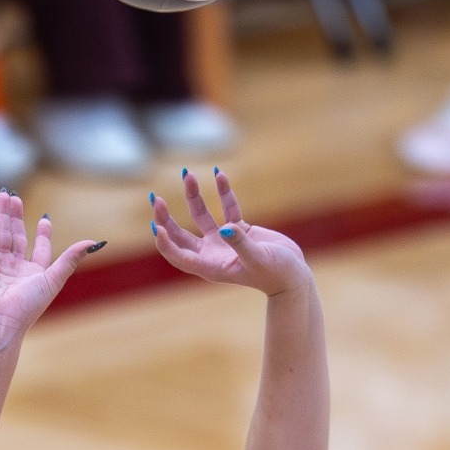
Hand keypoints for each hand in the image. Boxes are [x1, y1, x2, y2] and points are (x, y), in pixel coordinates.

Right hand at [0, 190, 100, 347]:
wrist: (0, 320)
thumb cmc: (28, 305)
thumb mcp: (54, 278)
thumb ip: (71, 259)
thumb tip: (95, 242)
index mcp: (35, 273)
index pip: (40, 248)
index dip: (43, 234)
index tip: (45, 220)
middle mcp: (16, 267)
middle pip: (17, 235)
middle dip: (17, 216)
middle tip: (15, 196)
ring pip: (2, 232)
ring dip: (2, 213)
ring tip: (3, 193)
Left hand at [150, 169, 309, 296]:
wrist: (294, 275)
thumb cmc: (276, 274)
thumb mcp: (258, 259)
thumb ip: (241, 244)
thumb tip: (226, 228)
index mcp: (210, 267)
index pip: (179, 256)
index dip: (165, 243)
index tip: (158, 226)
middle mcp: (211, 254)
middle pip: (180, 234)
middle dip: (166, 217)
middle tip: (156, 198)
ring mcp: (224, 240)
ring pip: (201, 215)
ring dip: (193, 196)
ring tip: (187, 174)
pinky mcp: (239, 229)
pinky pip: (227, 207)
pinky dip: (223, 192)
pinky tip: (218, 174)